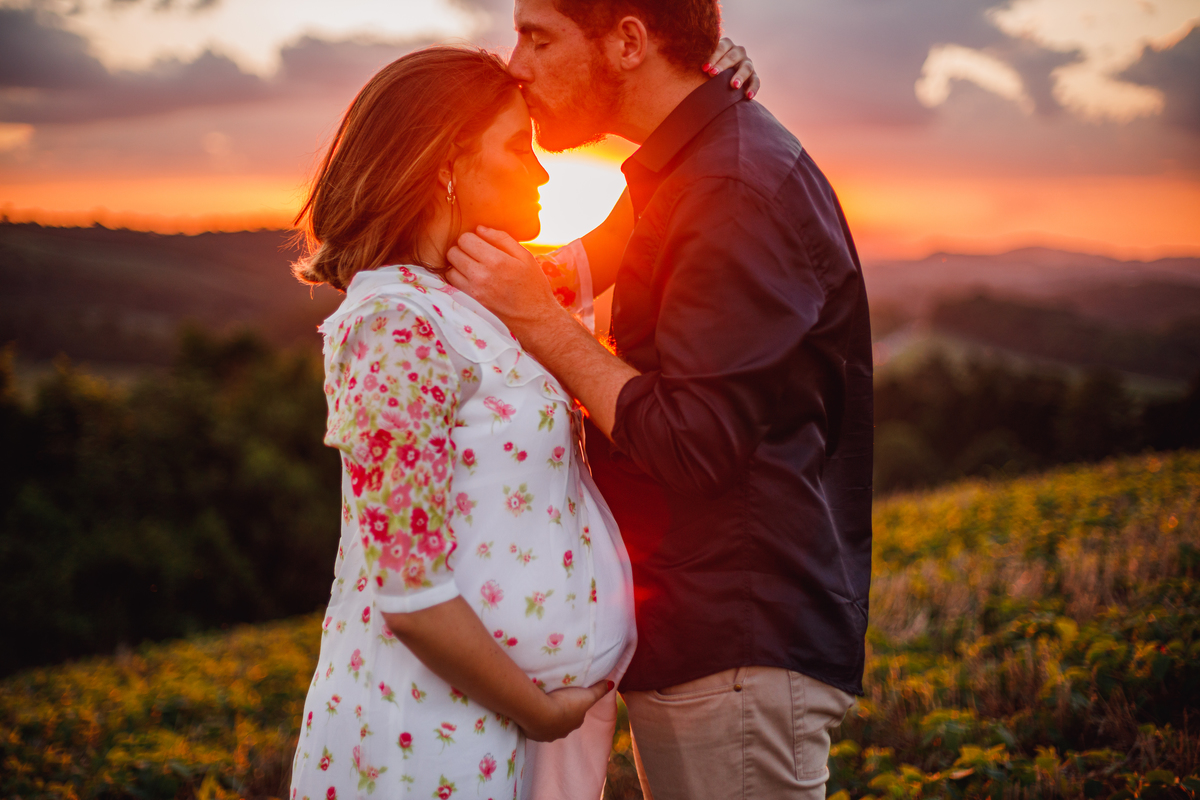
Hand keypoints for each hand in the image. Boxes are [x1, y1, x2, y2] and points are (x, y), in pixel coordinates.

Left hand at [446, 227, 562, 333]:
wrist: (534, 318)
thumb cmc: (533, 285)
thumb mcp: (525, 256)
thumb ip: (502, 239)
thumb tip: (479, 229)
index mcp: (497, 261)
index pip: (465, 239)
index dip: (472, 238)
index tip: (481, 244)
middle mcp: (481, 275)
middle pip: (454, 251)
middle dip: (463, 249)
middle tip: (476, 255)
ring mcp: (473, 290)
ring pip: (450, 267)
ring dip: (458, 264)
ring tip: (473, 267)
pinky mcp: (470, 301)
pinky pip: (452, 283)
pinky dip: (458, 277)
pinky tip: (470, 278)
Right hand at [522, 680, 613, 741]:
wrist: (540, 713)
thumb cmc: (566, 703)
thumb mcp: (586, 694)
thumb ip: (599, 689)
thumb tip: (612, 684)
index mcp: (575, 723)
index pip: (577, 715)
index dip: (574, 707)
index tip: (569, 697)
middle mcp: (562, 732)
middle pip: (563, 722)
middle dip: (560, 714)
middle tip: (554, 700)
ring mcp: (547, 735)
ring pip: (548, 726)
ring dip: (546, 718)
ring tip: (541, 706)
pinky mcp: (532, 735)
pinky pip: (534, 728)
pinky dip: (534, 722)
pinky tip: (531, 713)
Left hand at [702, 37, 759, 99]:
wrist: (718, 77)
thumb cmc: (707, 68)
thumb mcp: (703, 62)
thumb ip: (697, 61)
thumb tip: (674, 58)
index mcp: (726, 45)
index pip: (721, 47)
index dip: (713, 56)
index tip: (704, 68)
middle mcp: (738, 52)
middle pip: (733, 56)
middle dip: (723, 65)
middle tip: (713, 75)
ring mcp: (747, 63)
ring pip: (746, 67)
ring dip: (740, 76)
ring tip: (733, 86)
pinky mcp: (753, 76)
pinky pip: (756, 81)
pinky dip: (753, 88)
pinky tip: (748, 97)